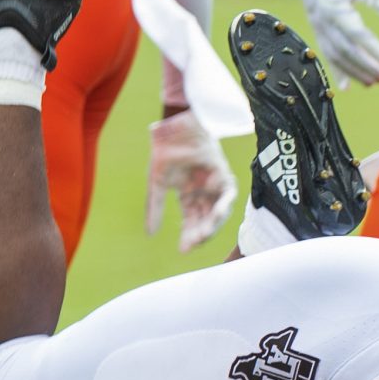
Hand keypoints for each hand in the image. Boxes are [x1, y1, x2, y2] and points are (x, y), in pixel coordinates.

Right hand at [146, 109, 237, 251]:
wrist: (173, 129)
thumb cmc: (166, 152)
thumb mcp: (158, 184)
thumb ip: (156, 208)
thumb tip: (150, 234)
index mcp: (189, 197)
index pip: (191, 222)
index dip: (188, 236)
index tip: (182, 250)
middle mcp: (204, 193)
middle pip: (205, 221)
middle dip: (199, 234)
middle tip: (192, 245)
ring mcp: (215, 184)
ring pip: (218, 212)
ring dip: (212, 224)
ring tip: (203, 235)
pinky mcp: (223, 173)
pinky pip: (228, 194)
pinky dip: (222, 205)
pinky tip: (214, 215)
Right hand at [285, 0, 378, 85]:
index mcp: (336, 8)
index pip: (357, 33)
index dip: (374, 48)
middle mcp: (325, 23)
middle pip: (346, 50)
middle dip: (365, 65)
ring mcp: (320, 31)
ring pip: (336, 57)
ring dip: (355, 72)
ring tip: (374, 82)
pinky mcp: (319, 35)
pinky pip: (328, 57)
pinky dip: (337, 73)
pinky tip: (347, 88)